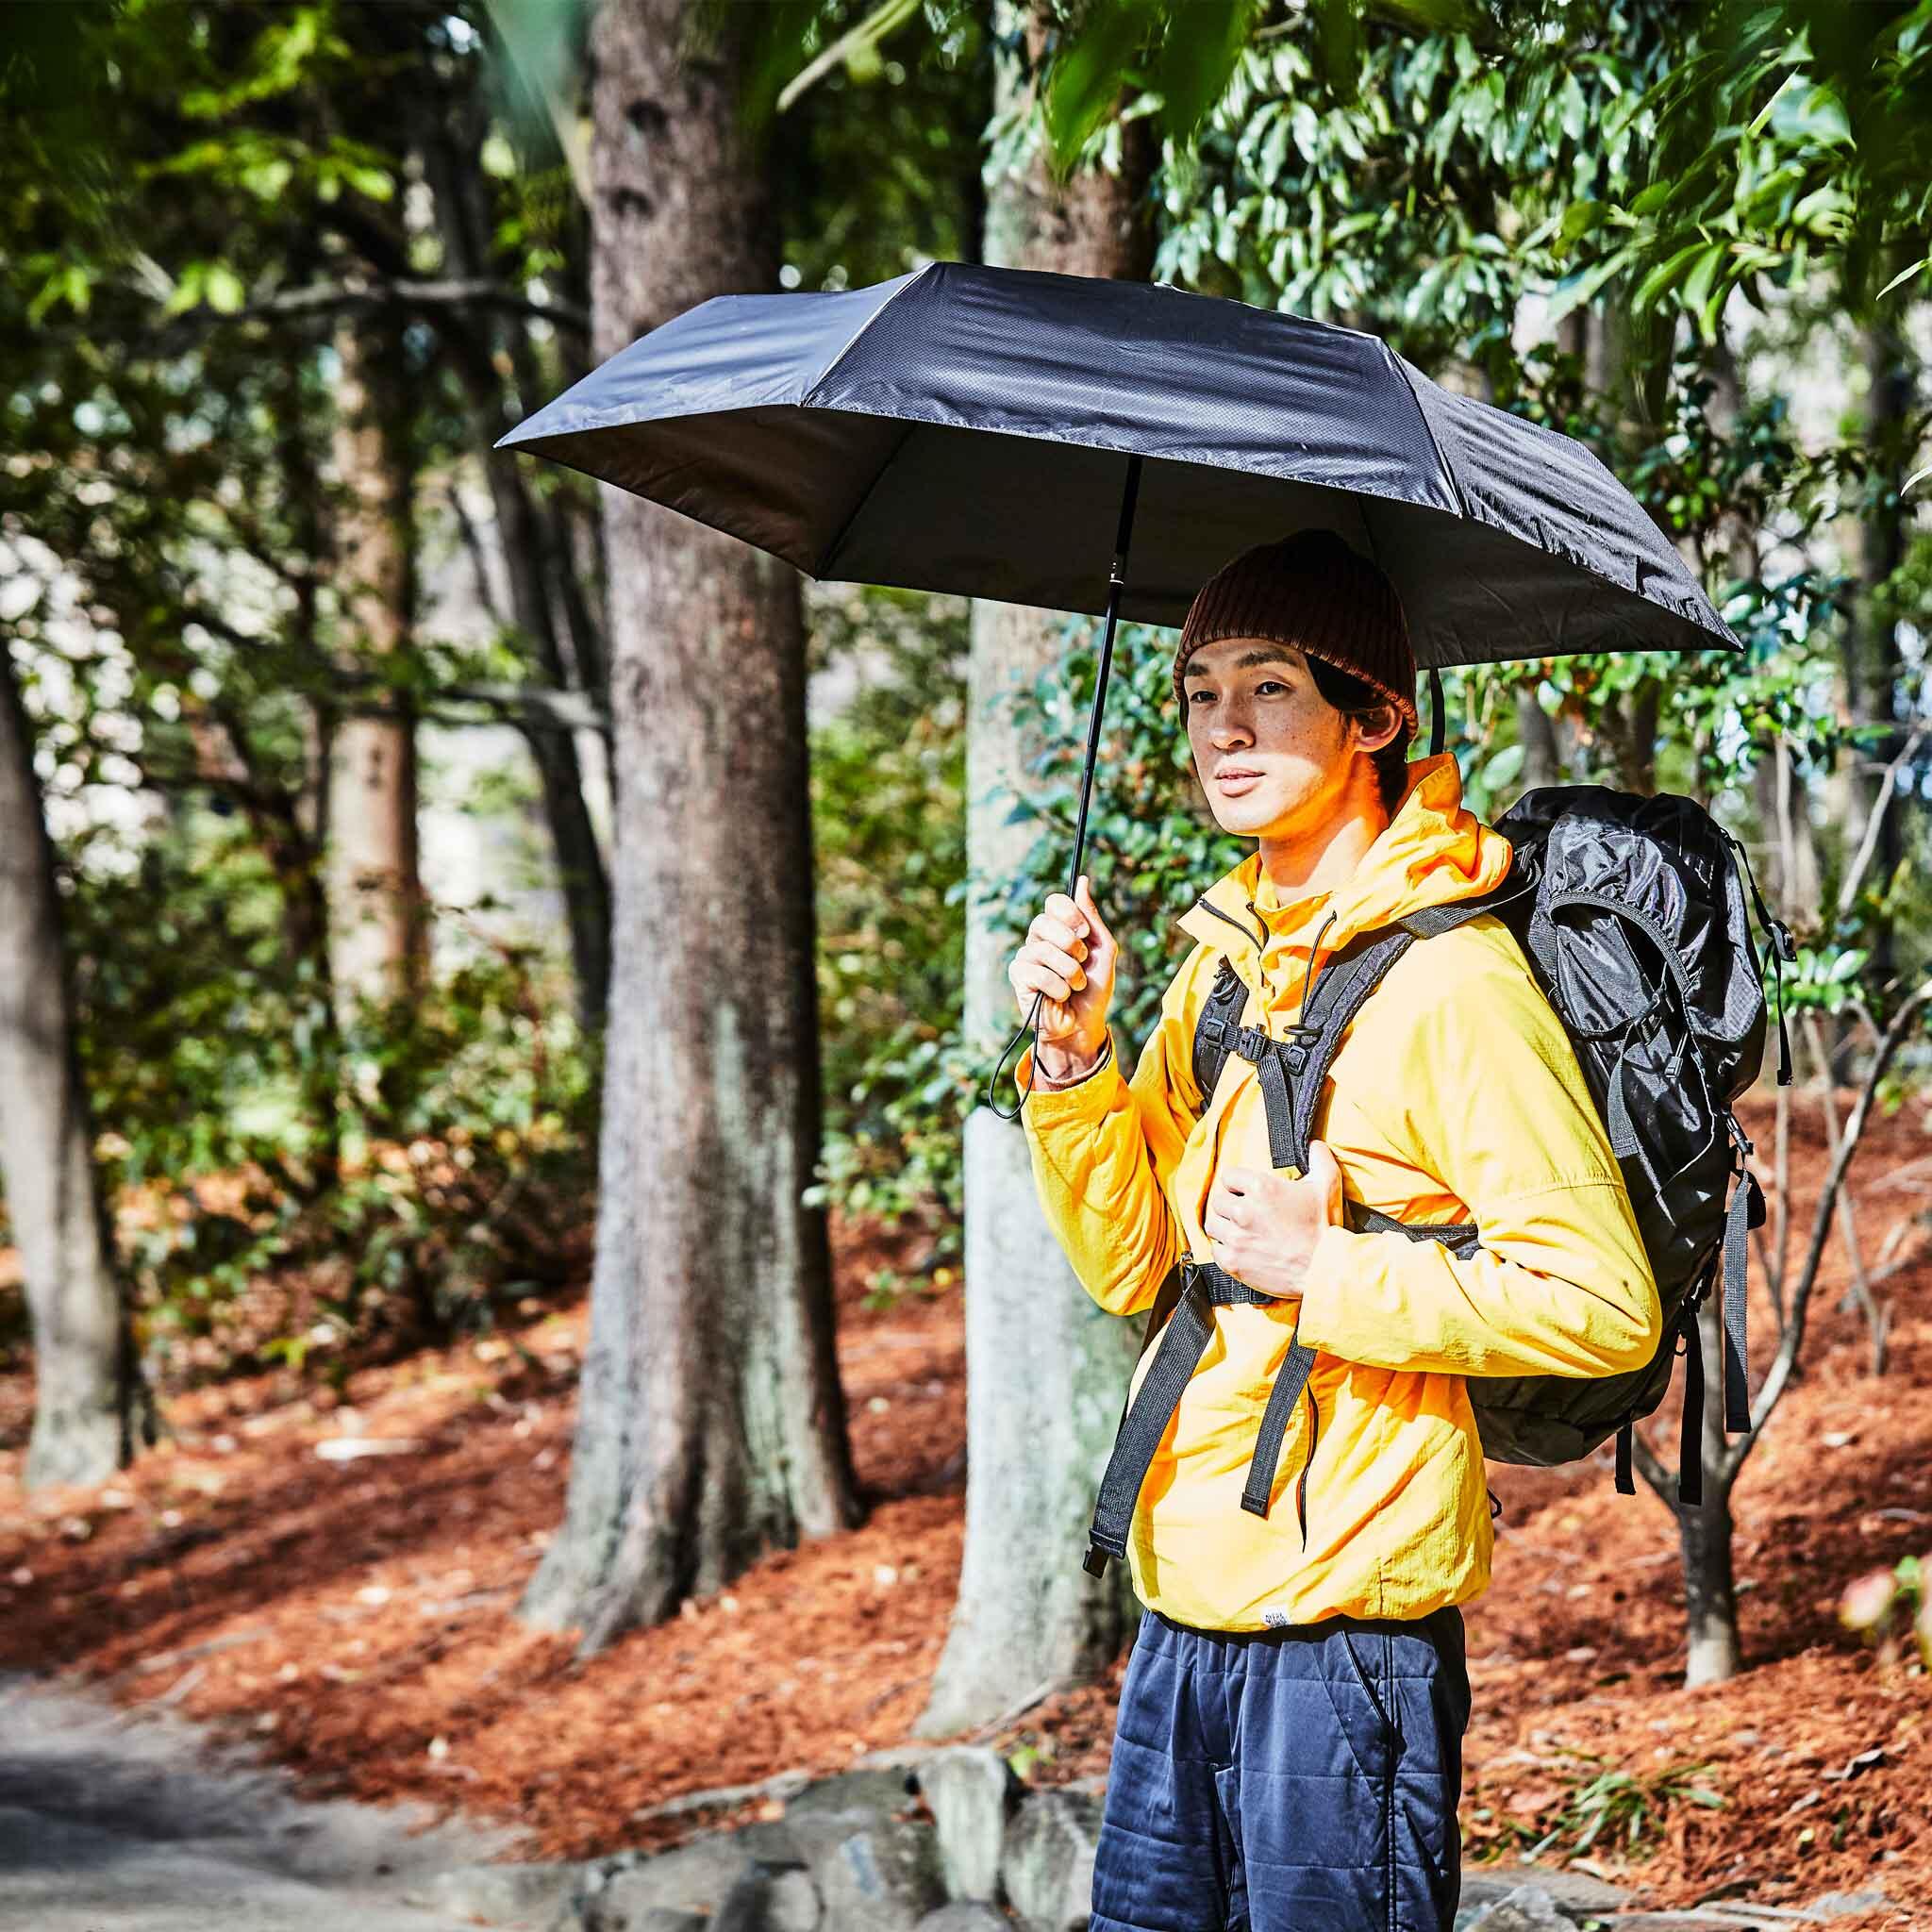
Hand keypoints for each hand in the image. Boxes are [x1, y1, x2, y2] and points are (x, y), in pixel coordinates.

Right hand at [1008, 875, 1117, 1080]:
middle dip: (1071, 945)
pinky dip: (1057, 987)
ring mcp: (1026, 957)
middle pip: (1044, 922)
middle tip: (1081, 962)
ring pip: (1044, 951)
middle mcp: (1039, 938)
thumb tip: (1082, 881)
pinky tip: (1060, 996)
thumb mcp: (1103, 950)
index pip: (1054, 902)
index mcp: (1059, 928)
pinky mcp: (1018, 977)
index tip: (1084, 932)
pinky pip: (1037, 973)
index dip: (1069, 913)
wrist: (1085, 1024)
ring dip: (1070, 972)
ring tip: (1074, 985)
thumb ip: (1092, 917)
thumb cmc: (1094, 989)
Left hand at [1201, 1141, 1345, 1300]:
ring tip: (1236, 1228)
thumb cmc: (1325, 1228)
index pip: (1229, 1176)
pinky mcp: (1233, 1262)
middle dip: (1229, 1204)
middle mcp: (1244, 1211)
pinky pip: (1215, 1249)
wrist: (1325, 1270)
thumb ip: (1319, 1158)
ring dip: (1222, 1224)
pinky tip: (1238, 1248)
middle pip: (1218, 1200)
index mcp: (1261, 1188)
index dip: (1238, 1182)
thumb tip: (1314, 1144)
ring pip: (1212, 1223)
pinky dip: (1224, 1248)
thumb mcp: (1327, 1186)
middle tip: (1243, 1211)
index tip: (1245, 1191)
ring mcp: (1236, 1238)